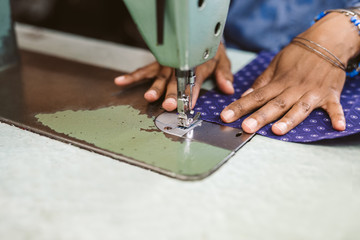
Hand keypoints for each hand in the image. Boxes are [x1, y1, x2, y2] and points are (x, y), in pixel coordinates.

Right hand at [114, 43, 233, 110]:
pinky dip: (132, 76)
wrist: (198, 34)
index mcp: (197, 66)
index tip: (189, 104)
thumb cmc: (209, 50)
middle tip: (169, 105)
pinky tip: (121, 81)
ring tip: (149, 97)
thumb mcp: (222, 59)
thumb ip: (224, 74)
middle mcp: (180, 66)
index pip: (194, 81)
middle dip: (172, 94)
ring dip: (154, 87)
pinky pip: (144, 69)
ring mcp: (167, 65)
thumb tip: (229, 89)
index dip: (191, 93)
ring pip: (159, 77)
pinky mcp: (157, 63)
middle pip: (175, 82)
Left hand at [220, 13, 359, 134]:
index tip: (225, 116)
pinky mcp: (329, 95)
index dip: (239, 107)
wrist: (327, 41)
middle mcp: (293, 88)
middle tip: (246, 127)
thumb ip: (262, 82)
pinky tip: (338, 126)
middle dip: (259, 117)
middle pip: (274, 105)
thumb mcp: (276, 64)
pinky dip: (337, 116)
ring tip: (278, 131)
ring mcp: (312, 92)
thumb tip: (245, 96)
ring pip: (299, 108)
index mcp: (278, 82)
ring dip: (289, 120)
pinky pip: (334, 106)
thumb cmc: (299, 54)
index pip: (255, 96)